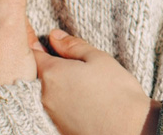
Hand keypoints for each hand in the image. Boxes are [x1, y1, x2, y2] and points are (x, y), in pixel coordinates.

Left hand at [35, 29, 159, 134]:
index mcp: (52, 73)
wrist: (128, 129)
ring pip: (47, 91)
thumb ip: (73, 46)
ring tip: (78, 82)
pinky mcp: (57, 127)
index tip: (39, 37)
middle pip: (39, 74)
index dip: (36, 43)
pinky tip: (80, 99)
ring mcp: (50, 114)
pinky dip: (63, 101)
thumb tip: (54, 36)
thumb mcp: (98, 59)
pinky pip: (55, 108)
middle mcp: (44, 95)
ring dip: (56, 84)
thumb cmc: (117, 91)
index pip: (34, 53)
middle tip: (65, 60)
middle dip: (48, 65)